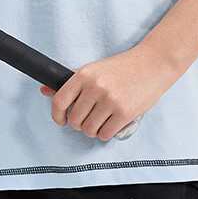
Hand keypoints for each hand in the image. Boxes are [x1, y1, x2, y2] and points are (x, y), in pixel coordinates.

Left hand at [39, 47, 173, 141]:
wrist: (153, 64)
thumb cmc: (122, 68)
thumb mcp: (94, 70)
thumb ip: (70, 83)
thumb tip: (44, 90)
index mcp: (84, 74)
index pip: (59, 101)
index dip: (57, 116)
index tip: (61, 120)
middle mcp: (94, 87)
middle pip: (74, 120)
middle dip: (80, 124)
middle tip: (90, 118)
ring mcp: (109, 100)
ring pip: (89, 129)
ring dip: (94, 130)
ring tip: (102, 120)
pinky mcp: (124, 112)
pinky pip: (105, 134)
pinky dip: (106, 132)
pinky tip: (112, 123)